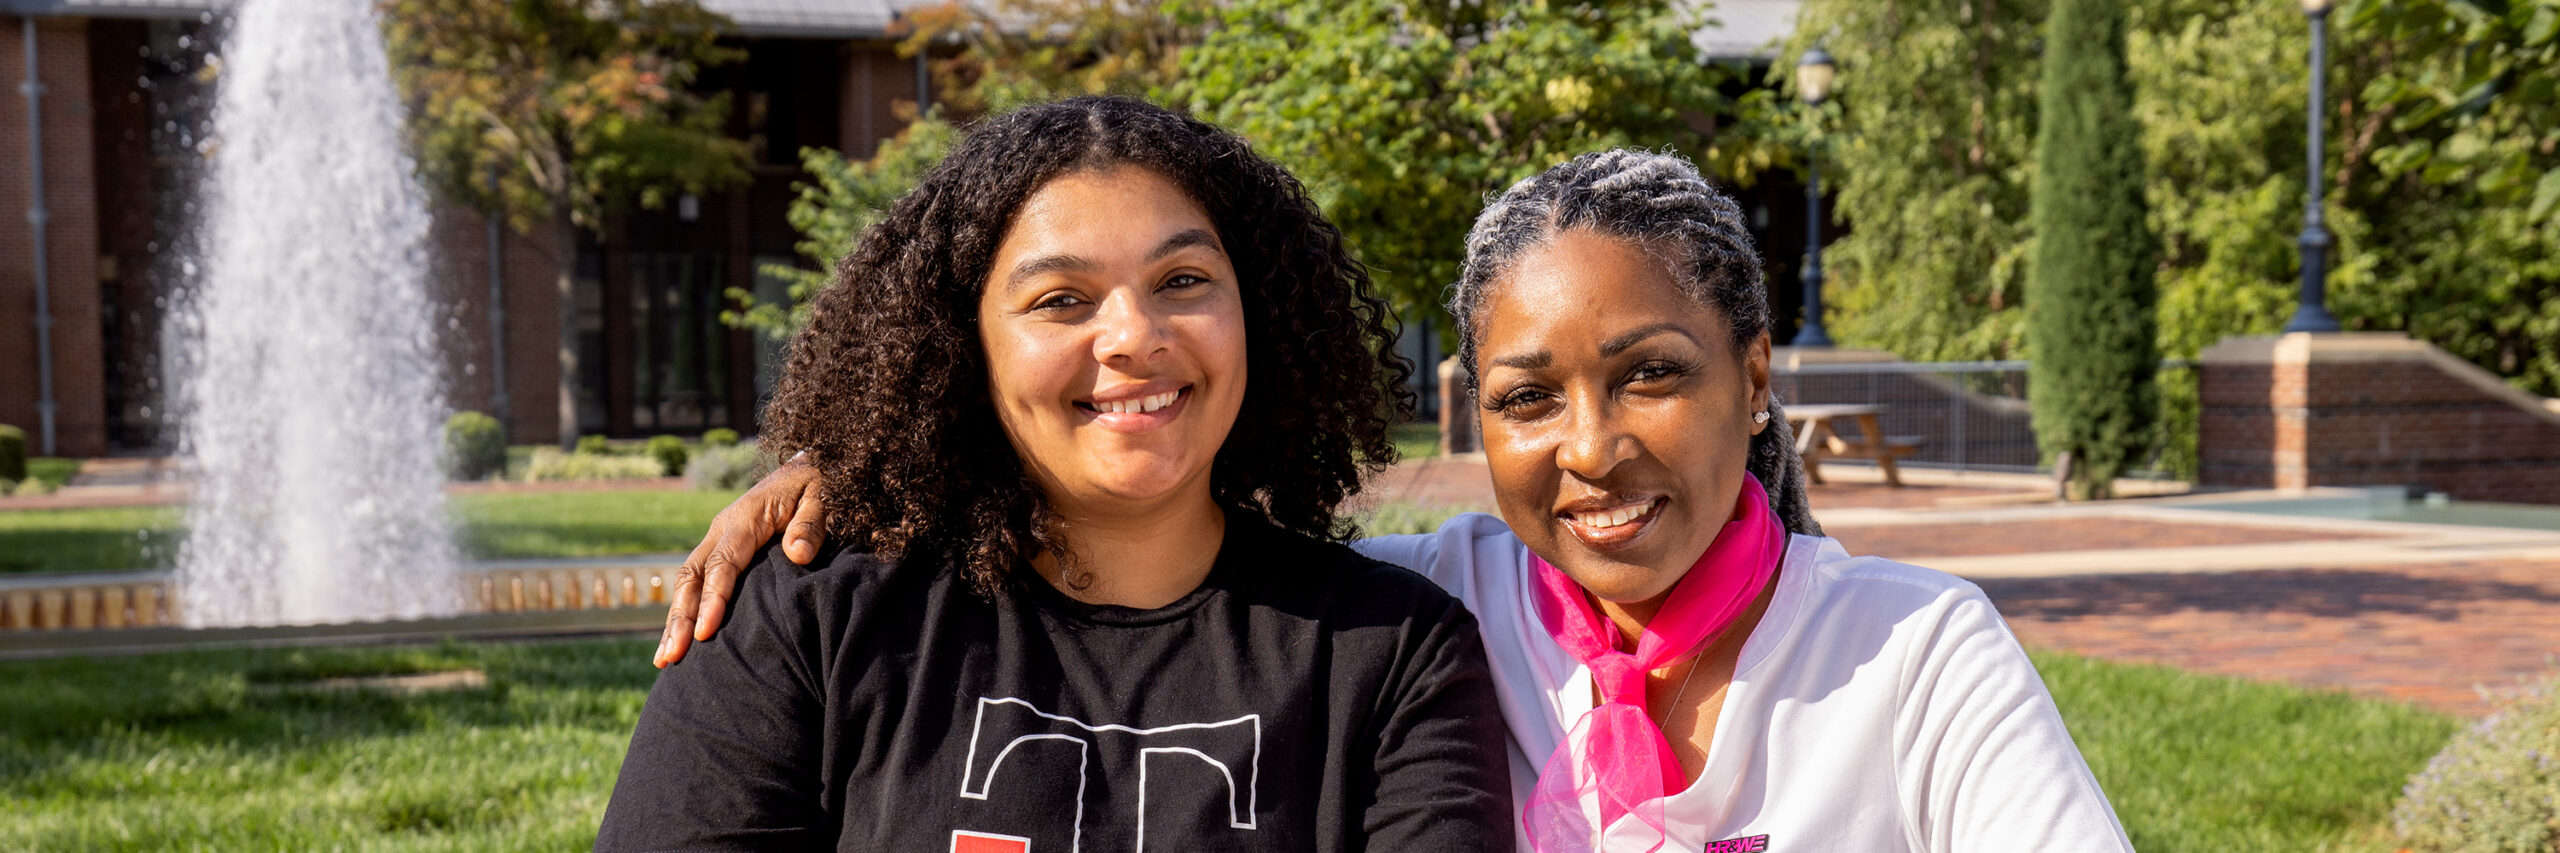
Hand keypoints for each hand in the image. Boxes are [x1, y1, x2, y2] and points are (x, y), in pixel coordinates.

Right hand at [654, 452, 827, 667]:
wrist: (807, 466)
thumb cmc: (818, 485)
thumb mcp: (823, 496)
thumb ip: (811, 523)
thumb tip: (798, 553)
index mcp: (745, 518)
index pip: (722, 564)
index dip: (713, 600)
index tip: (706, 634)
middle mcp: (722, 529)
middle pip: (693, 576)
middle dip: (681, 618)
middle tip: (673, 656)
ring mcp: (717, 539)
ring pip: (688, 581)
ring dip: (675, 620)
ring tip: (666, 659)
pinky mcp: (720, 549)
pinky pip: (697, 581)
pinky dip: (685, 610)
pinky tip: (679, 639)